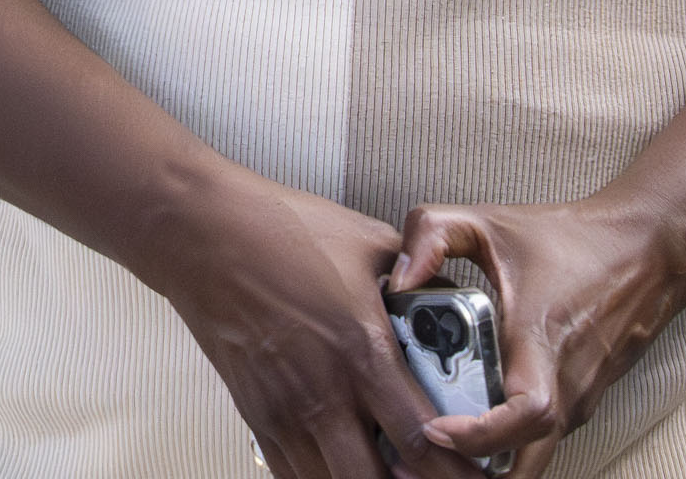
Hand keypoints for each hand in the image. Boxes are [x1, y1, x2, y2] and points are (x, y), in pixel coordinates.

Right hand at [142, 172, 481, 478]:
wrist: (207, 237)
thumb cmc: (285, 232)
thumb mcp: (373, 246)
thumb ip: (419, 282)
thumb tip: (450, 300)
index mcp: (362, 349)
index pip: (418, 435)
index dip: (453, 469)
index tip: (478, 474)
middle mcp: (323, 392)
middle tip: (438, 478)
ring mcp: (284, 412)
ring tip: (397, 473)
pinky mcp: (257, 418)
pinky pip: (294, 477)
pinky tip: (350, 466)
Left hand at [390, 196, 685, 476]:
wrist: (649, 250)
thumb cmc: (572, 239)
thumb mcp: (492, 221)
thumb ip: (433, 234)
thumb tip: (397, 280)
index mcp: (544, 342)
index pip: (525, 414)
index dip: (478, 436)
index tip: (435, 429)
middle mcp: (566, 383)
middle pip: (525, 465)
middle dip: (471, 475)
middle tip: (416, 460)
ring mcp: (579, 398)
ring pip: (532, 459)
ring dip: (487, 466)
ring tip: (435, 447)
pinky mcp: (583, 402)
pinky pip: (542, 441)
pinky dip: (507, 448)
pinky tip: (471, 426)